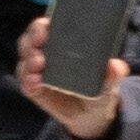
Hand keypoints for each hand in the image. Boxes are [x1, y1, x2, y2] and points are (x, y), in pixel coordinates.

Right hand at [10, 17, 123, 139]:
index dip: (44, 23)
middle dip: (32, 38)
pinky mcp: (33, 88)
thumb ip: (113, 75)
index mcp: (64, 43)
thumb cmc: (99, 89)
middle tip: (40, 43)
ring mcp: (38, 71)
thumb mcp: (109, 83)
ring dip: (29, 60)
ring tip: (38, 65)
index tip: (47, 25)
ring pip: (25, 57)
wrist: (91, 116)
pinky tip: (35, 83)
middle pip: (31, 38)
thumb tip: (115, 65)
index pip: (49, 26)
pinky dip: (27, 81)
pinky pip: (25, 82)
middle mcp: (47, 53)